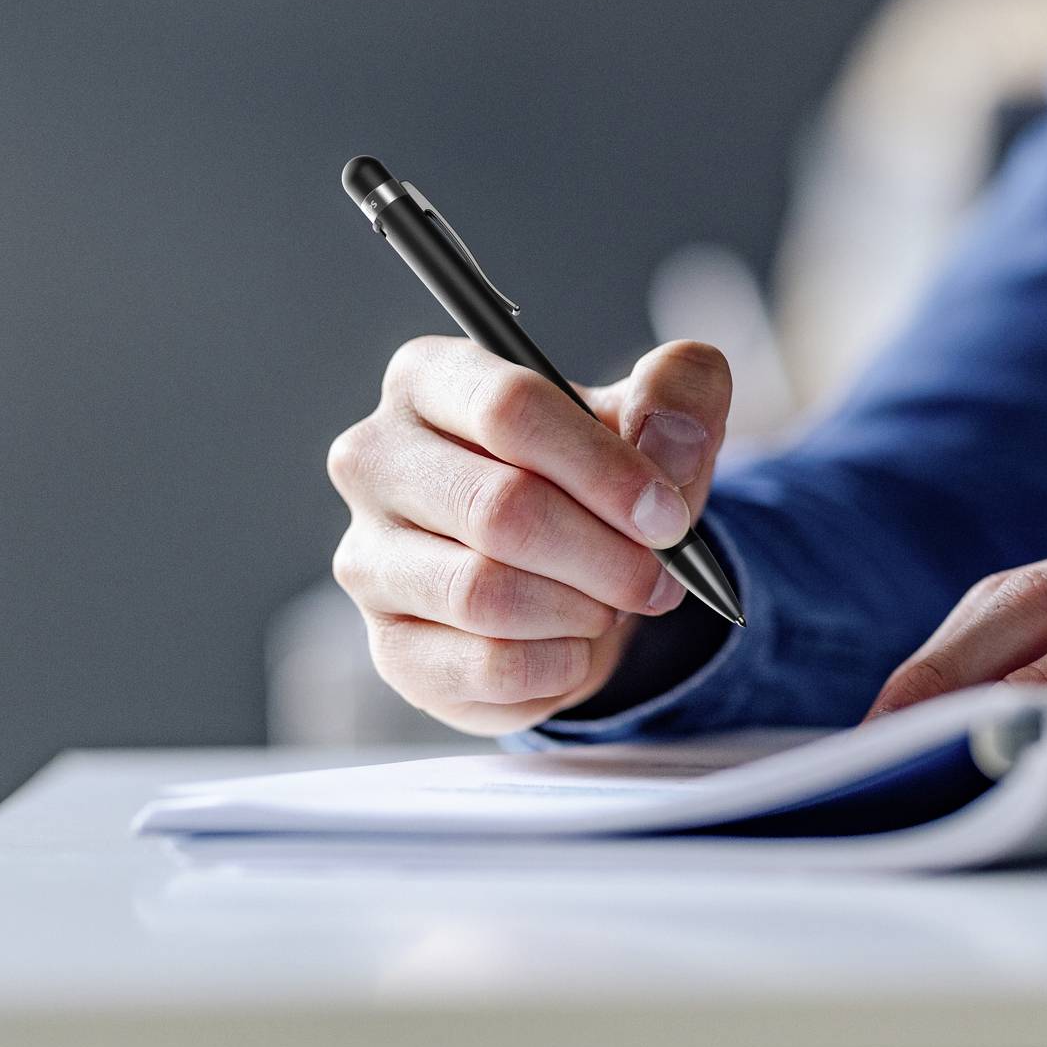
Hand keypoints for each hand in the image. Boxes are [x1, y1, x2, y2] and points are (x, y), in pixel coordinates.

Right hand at [326, 338, 731, 734]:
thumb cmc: (600, 479)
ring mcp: (368, 559)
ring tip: (609, 602)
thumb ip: (678, 389)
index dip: (605, 469)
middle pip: (499, 509)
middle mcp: (375, 461)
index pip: (509, 409)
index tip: (668, 516)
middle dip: (605, 554)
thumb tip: (670, 438)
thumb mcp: (656, 415)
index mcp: (430, 379)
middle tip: (659, 576)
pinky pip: (484, 668)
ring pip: (485, 595)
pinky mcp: (390, 648)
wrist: (573, 573)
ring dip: (580, 609)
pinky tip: (572, 645)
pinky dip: (556, 666)